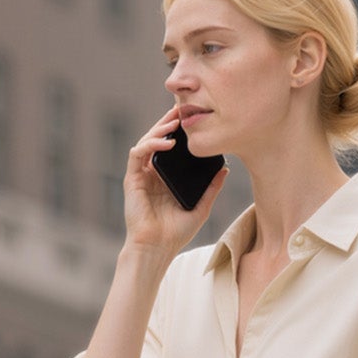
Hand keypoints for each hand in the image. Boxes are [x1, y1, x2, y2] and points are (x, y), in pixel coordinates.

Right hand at [124, 106, 229, 259]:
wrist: (156, 249)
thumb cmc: (175, 233)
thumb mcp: (201, 208)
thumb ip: (211, 188)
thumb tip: (226, 169)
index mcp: (166, 177)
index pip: (172, 147)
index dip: (179, 131)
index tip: (193, 118)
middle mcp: (152, 173)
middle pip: (158, 139)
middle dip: (168, 122)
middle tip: (182, 109)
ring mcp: (141, 175)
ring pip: (147, 141)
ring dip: (160, 129)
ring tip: (175, 122)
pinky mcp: (132, 179)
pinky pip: (138, 153)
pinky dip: (151, 144)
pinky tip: (167, 143)